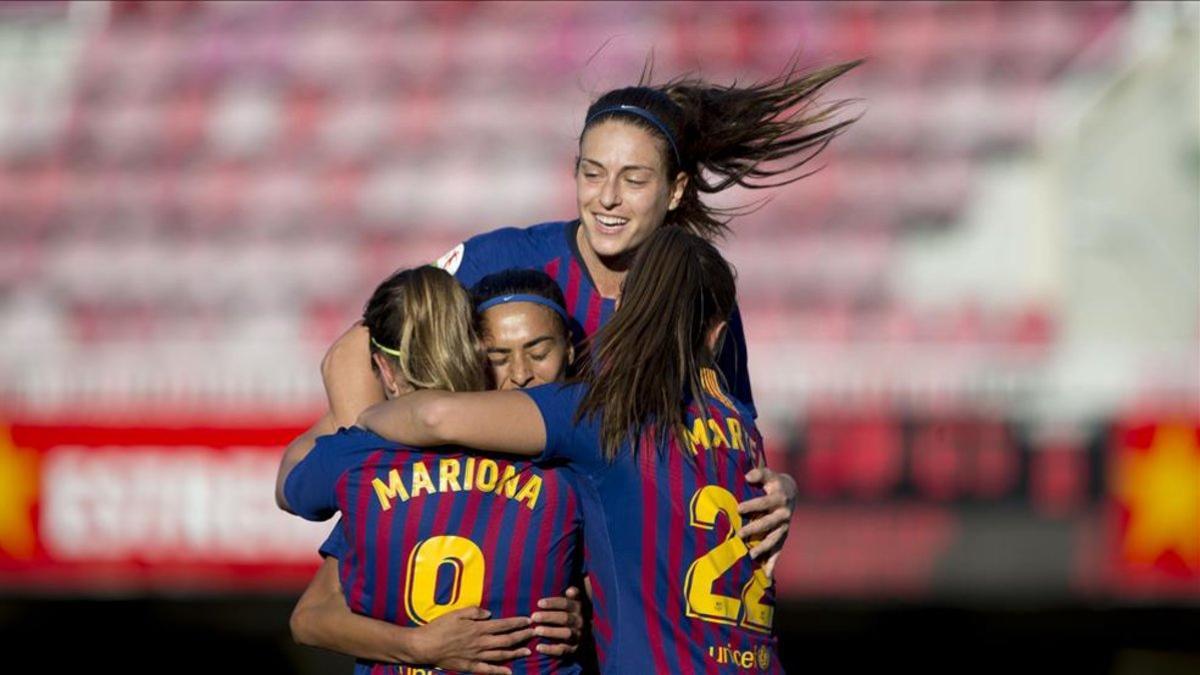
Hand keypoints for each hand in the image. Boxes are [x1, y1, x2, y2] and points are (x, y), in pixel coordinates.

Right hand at [411, 607, 534, 674]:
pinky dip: (500, 671)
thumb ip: (474, 611)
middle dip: (522, 636)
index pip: (503, 624)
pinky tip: (509, 672)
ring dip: (516, 652)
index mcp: (478, 627)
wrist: (424, 646)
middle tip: (535, 633)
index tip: (528, 621)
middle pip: (507, 640)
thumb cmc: (439, 626)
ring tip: (528, 651)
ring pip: (501, 655)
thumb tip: (489, 614)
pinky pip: (488, 670)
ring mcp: (476, 656)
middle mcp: (481, 642)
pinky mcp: (470, 667)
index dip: (517, 623)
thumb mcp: (456, 612)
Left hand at [531, 586, 583, 655]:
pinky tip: (538, 647)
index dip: (553, 603)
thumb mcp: (573, 602)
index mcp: (578, 608)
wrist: (583, 635)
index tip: (539, 603)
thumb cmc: (570, 613)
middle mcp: (579, 621)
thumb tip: (569, 590)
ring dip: (550, 632)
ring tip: (536, 630)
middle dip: (548, 617)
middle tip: (533, 617)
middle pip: (565, 618)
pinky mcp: (573, 649)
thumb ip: (572, 594)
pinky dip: (550, 650)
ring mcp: (577, 635)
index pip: (566, 604)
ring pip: (565, 633)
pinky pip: (562, 650)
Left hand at [737, 466, 797, 578]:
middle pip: (768, 523)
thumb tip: (748, 476)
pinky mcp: (783, 537)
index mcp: (779, 498)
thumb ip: (759, 473)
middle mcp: (784, 514)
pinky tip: (766, 575)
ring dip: (763, 548)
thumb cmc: (773, 483)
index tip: (738, 508)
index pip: (764, 502)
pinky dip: (772, 562)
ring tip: (750, 556)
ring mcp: (784, 527)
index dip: (752, 505)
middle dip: (754, 529)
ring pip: (774, 540)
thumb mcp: (768, 475)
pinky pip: (778, 551)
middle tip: (739, 534)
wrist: (790, 492)